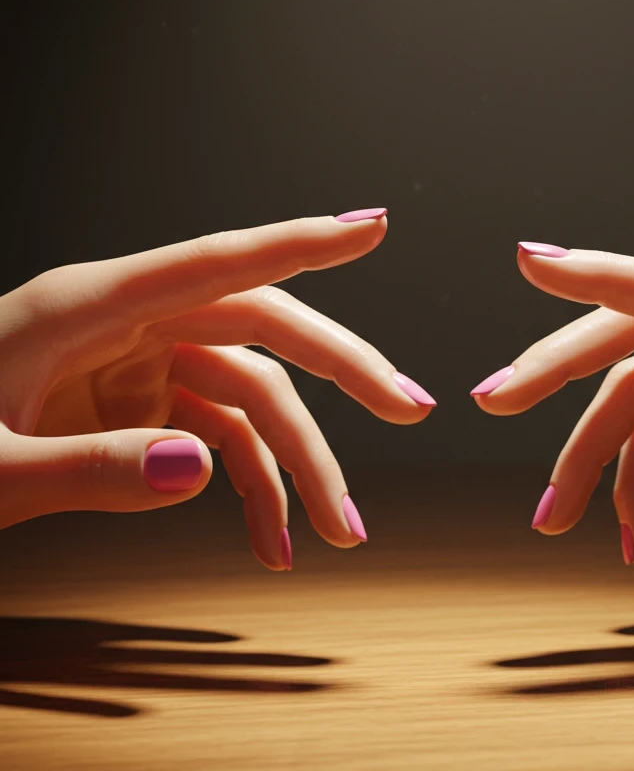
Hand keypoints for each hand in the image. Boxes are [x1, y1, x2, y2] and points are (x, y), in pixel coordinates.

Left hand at [0, 210, 435, 566]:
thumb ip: (92, 468)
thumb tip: (205, 469)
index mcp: (85, 308)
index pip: (213, 264)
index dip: (298, 242)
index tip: (373, 225)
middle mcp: (124, 325)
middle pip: (258, 330)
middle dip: (339, 373)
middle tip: (411, 410)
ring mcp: (134, 366)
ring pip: (248, 397)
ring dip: (298, 466)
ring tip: (336, 538)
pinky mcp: (136, 406)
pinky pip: (216, 437)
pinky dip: (249, 489)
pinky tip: (269, 544)